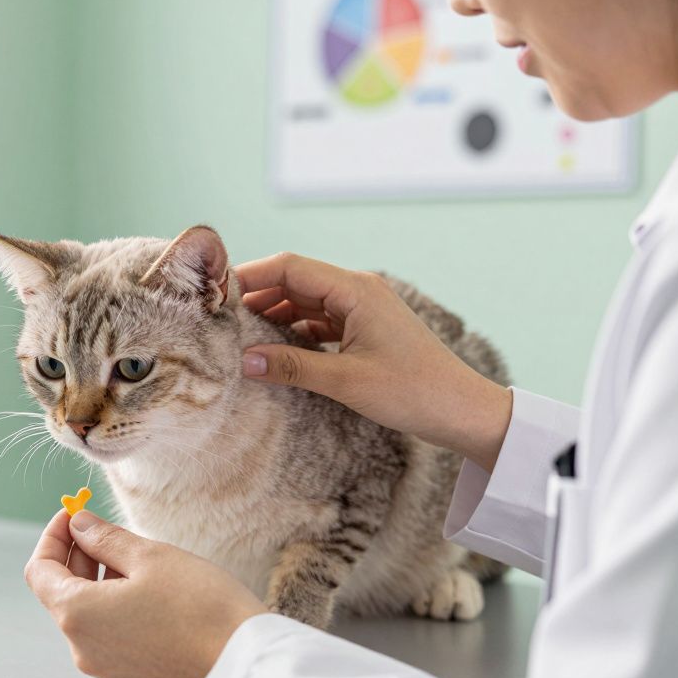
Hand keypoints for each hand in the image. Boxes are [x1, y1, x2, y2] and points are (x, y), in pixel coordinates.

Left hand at [24, 509, 266, 677]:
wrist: (244, 664)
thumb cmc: (201, 607)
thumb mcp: (149, 556)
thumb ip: (105, 538)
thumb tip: (79, 525)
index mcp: (77, 614)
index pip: (39, 570)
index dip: (54, 536)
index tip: (74, 514)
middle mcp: (84, 648)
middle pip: (63, 594)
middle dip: (81, 557)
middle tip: (110, 531)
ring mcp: (108, 669)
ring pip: (90, 616)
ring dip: (102, 583)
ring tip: (139, 561)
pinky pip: (113, 638)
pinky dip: (120, 611)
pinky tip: (153, 595)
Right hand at [236, 252, 511, 470]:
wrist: (462, 410)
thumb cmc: (413, 392)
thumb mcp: (345, 381)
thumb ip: (291, 367)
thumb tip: (244, 361)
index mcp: (355, 289)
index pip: (289, 267)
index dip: (249, 276)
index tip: (215, 294)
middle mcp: (357, 290)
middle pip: (293, 280)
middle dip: (256, 296)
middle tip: (219, 319)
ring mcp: (361, 309)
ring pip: (303, 301)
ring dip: (273, 315)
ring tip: (240, 336)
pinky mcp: (364, 329)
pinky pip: (318, 321)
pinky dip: (293, 331)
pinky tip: (274, 350)